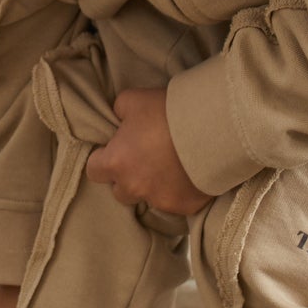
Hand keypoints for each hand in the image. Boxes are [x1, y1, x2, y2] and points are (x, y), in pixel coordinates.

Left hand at [84, 88, 213, 217]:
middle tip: (146, 159)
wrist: (213, 127)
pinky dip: (181, 192)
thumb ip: (119, 112)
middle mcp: (134, 187)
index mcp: (116, 163)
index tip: (117, 150)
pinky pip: (176, 203)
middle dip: (128, 178)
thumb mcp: (133, 100)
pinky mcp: (185, 207)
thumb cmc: (168, 112)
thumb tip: (119, 120)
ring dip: (154, 186)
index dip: (103, 160)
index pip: (94, 171)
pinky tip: (191, 176)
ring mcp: (160, 200)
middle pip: (120, 191)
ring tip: (172, 167)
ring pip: (149, 198)